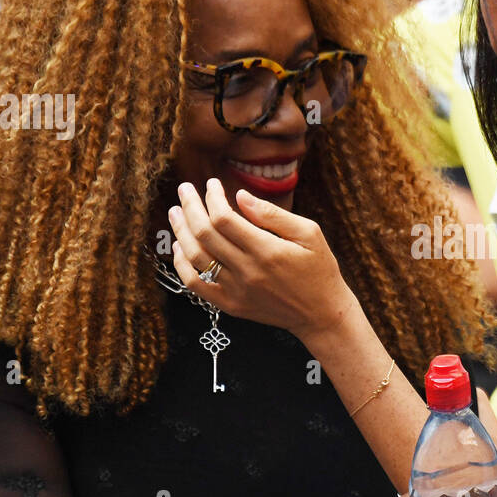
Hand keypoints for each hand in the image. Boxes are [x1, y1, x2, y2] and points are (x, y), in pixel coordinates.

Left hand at [167, 179, 357, 341]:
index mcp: (267, 251)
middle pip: (204, 234)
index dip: (212, 197)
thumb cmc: (319, 269)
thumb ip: (273, 214)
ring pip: (195, 257)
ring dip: (180, 231)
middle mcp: (248, 271)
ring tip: (175, 212)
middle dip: (190, 207)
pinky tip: (179, 247)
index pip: (224, 218)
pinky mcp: (231, 305)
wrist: (321, 313)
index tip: (212, 183)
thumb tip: (240, 195)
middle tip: (184, 189)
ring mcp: (236, 291)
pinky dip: (182, 265)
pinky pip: (196, 284)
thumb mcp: (309, 233)